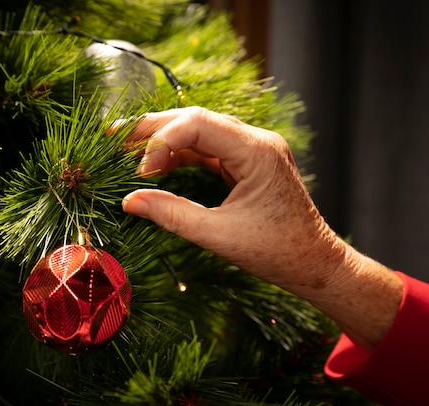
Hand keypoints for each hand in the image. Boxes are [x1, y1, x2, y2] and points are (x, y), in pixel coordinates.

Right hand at [118, 107, 403, 349]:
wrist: (314, 263)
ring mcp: (253, 150)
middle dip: (154, 129)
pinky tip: (155, 165)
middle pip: (196, 120)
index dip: (161, 140)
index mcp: (258, 152)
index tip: (140, 172)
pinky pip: (208, 149)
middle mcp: (257, 142)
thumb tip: (129, 201)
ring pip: (200, 131)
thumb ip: (171, 215)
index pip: (199, 124)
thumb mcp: (218, 236)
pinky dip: (180, 155)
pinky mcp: (247, 162)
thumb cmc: (277, 253)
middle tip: (114, 138)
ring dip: (164, 140)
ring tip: (127, 150)